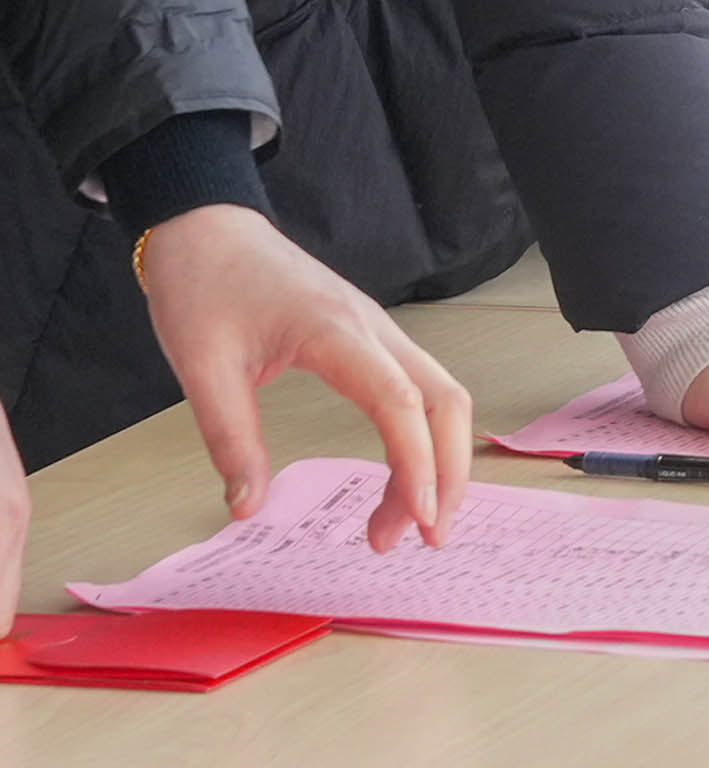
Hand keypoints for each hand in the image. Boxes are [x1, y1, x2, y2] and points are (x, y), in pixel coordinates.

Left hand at [132, 203, 478, 555]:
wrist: (209, 229)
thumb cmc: (203, 288)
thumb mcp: (202, 368)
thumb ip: (229, 439)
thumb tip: (247, 509)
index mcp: (337, 332)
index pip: (400, 403)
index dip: (416, 465)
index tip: (415, 521)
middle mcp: (375, 329)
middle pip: (445, 401)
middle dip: (448, 472)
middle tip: (424, 538)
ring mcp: (379, 331)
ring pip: (442, 396)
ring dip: (440, 459)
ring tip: (406, 520)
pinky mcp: (371, 338)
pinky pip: (419, 390)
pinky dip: (424, 438)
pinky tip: (402, 474)